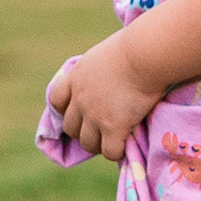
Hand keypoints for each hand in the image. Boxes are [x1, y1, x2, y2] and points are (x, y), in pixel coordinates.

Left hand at [47, 36, 164, 163]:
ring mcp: (95, 115)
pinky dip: (116, 153)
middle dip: (83, 131)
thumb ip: (101, 69)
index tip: (80, 112)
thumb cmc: (134, 47)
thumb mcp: (106, 55)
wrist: (144, 55)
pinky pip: (109, 151)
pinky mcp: (113, 127)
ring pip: (87, 143)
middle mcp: (80, 99)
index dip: (66, 110)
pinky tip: (125, 147)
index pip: (56, 100)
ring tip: (112, 142)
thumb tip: (114, 74)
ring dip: (98, 145)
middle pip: (70, 127)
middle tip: (100, 131)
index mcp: (75, 78)